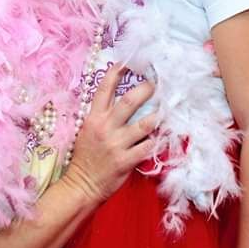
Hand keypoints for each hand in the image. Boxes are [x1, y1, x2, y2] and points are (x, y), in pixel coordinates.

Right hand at [61, 62, 156, 203]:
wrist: (81, 185)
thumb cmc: (85, 157)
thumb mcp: (87, 131)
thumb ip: (102, 116)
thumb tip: (119, 100)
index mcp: (94, 118)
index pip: (105, 88)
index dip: (117, 72)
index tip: (128, 62)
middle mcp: (106, 127)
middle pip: (130, 101)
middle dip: (146, 89)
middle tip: (157, 83)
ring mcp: (117, 144)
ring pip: (144, 124)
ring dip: (158, 115)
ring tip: (166, 109)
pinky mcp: (126, 160)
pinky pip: (148, 146)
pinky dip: (157, 141)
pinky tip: (163, 136)